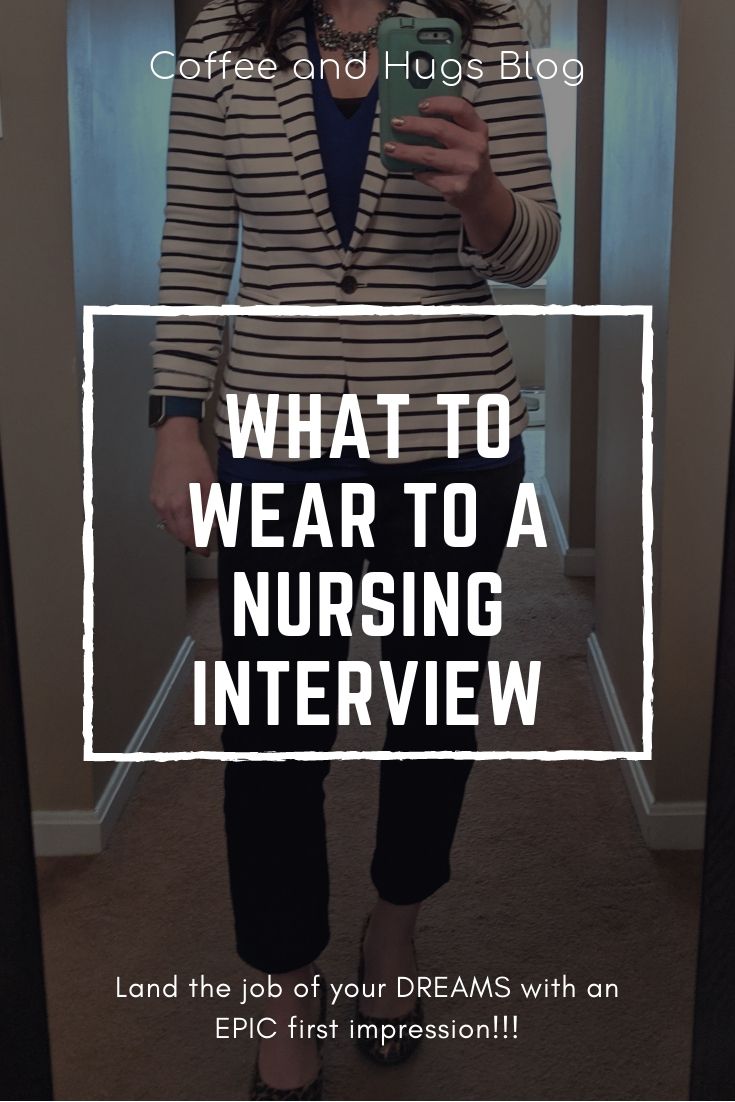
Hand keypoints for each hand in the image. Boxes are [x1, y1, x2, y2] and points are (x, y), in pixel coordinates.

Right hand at [149, 419, 214, 555]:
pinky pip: (164, 516)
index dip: (198, 545)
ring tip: (196, 531)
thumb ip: (210, 508)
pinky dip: (174, 521)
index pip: (188, 534)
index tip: (205, 551)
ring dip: (182, 532)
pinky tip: (184, 518)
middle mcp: (164, 505)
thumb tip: (212, 526)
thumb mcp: (208, 484)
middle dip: (190, 541)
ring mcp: (156, 501)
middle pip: (177, 533)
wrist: (174, 440)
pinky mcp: (153, 495)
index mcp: (179, 504)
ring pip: (169, 526)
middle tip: (202, 544)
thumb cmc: (192, 458)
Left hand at [384, 96, 514, 251]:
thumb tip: (415, 116)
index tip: (420, 105)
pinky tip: (412, 169)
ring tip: (390, 147)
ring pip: (429, 155)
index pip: (460, 108)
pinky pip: (428, 176)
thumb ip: (452, 126)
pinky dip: (417, 172)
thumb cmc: (467, 161)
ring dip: (405, 151)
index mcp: (478, 130)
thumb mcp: (468, 140)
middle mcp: (475, 147)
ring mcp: (466, 168)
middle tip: (396, 123)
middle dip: (414, 125)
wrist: (481, 195)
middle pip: (440, 129)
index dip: (438, 103)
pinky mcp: (456, 187)